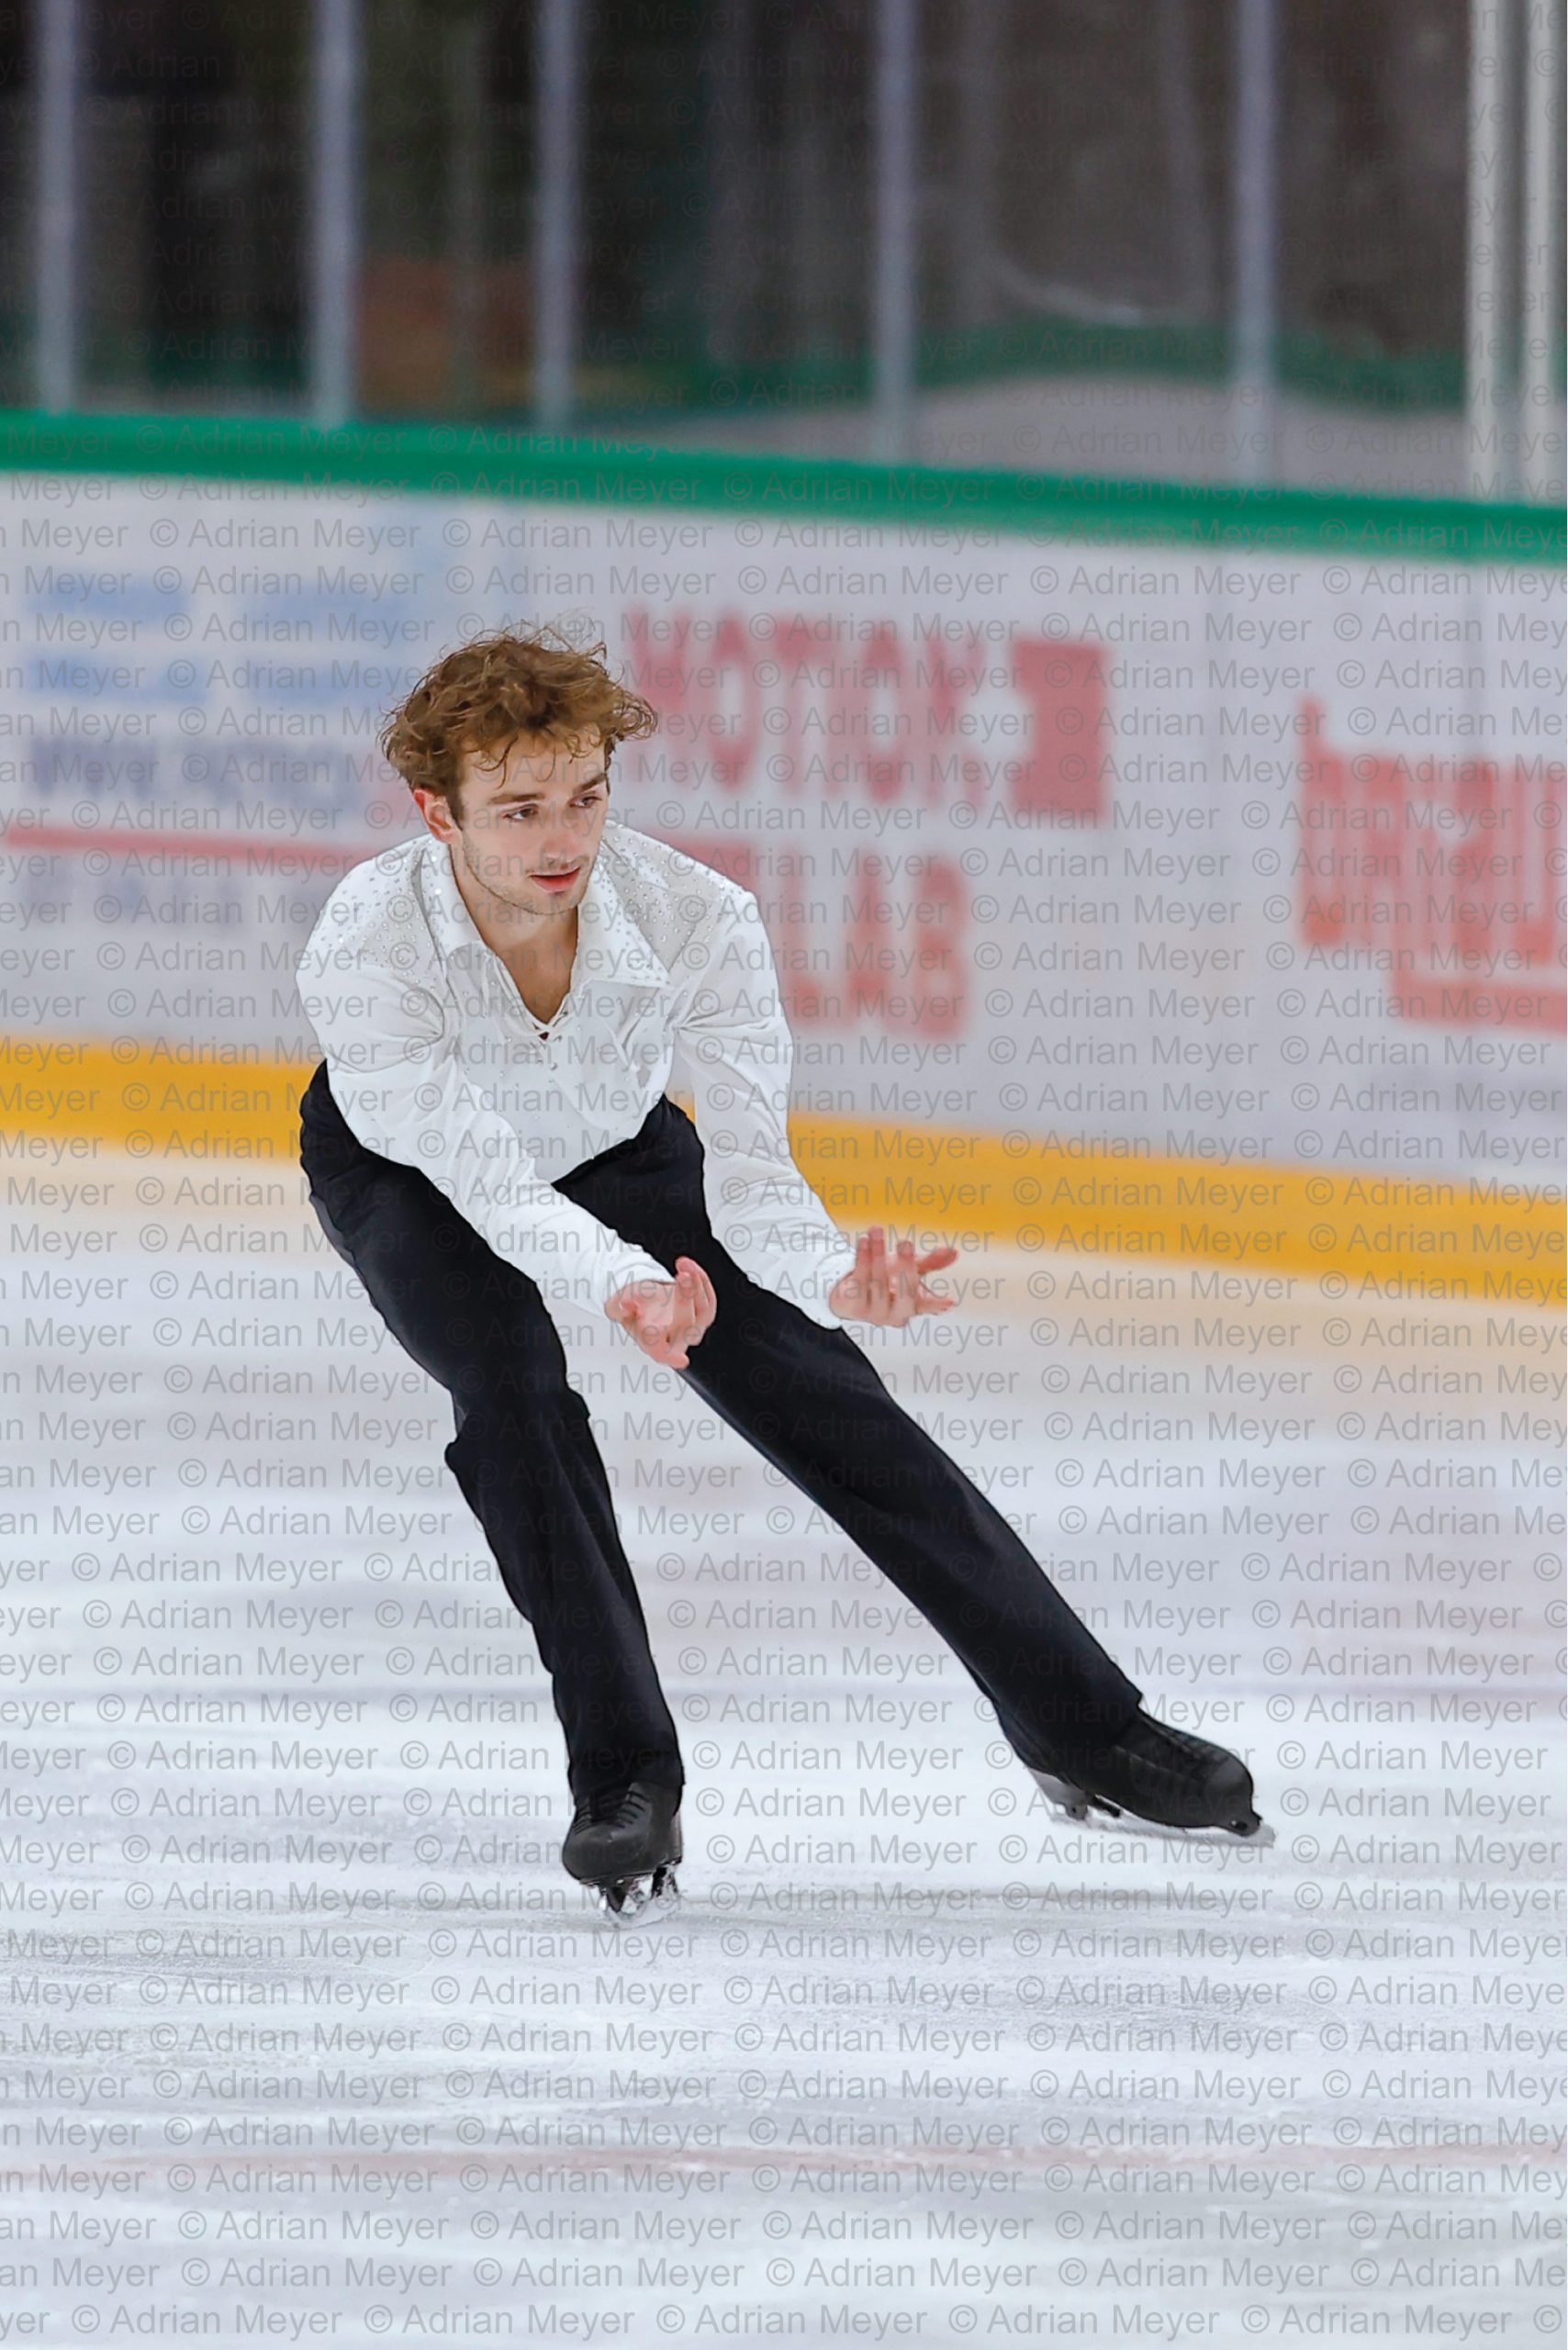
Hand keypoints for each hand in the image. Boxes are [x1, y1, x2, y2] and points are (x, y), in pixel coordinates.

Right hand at [603, 1255, 716, 1368]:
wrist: (646, 1298)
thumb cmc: (632, 1308)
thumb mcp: (618, 1305)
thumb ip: (619, 1306)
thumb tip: (625, 1303)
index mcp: (653, 1344)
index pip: (662, 1353)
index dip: (670, 1357)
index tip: (680, 1359)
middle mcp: (676, 1338)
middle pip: (686, 1326)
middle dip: (685, 1299)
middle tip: (682, 1278)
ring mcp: (693, 1326)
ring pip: (703, 1310)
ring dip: (695, 1285)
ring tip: (684, 1267)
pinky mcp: (703, 1310)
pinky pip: (708, 1296)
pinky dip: (699, 1279)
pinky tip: (687, 1266)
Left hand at [827, 1226, 957, 1326]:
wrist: (849, 1294)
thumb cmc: (886, 1281)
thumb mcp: (910, 1269)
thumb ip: (931, 1262)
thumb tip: (953, 1251)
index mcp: (913, 1306)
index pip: (927, 1305)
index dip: (937, 1304)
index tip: (949, 1301)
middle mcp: (895, 1313)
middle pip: (904, 1293)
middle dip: (905, 1266)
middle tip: (905, 1242)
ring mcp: (874, 1313)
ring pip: (878, 1281)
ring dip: (878, 1253)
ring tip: (877, 1229)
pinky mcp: (854, 1307)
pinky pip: (859, 1280)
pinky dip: (861, 1258)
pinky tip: (864, 1241)